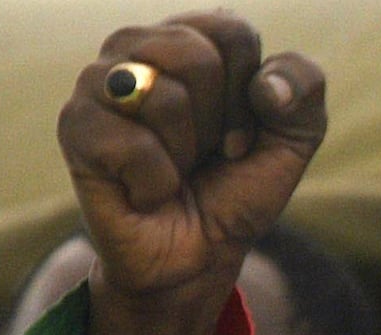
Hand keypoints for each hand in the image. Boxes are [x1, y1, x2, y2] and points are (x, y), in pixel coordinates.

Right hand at [58, 10, 325, 303]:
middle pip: (197, 57)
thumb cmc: (236, 189)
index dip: (251, 94)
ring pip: (164, 96)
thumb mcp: (292, 142)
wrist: (200, 256)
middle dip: (219, 122)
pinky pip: (135, 144)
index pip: (232, 32)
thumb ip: (304, 92)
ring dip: (186, 152)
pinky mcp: (76, 126)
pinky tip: (146, 190)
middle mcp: (136, 49)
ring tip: (174, 168)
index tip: (243, 134)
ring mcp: (98, 83)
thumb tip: (267, 84)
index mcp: (187, 39)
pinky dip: (156, 182)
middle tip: (206, 154)